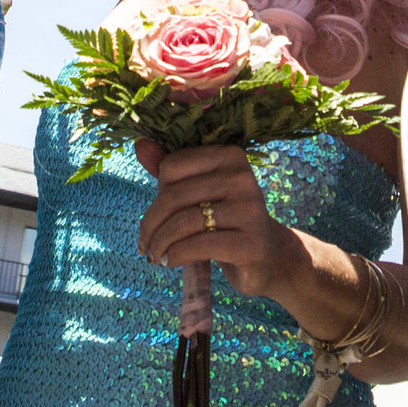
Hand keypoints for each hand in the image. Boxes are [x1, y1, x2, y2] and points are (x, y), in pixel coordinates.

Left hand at [134, 141, 301, 299]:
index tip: (157, 215)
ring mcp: (249, 210)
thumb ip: (171, 170)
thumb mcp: (200, 191)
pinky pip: (198, 245)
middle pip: (173, 196)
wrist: (267, 256)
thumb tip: (139, 144)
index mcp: (230, 155)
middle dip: (151, 225)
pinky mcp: (250, 242)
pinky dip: (175, 256)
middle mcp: (242, 177)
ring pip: (183, 222)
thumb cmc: (226, 220)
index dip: (156, 194)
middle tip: (145, 245)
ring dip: (160, 244)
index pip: (171, 167)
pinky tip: (170, 262)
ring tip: (155, 255)